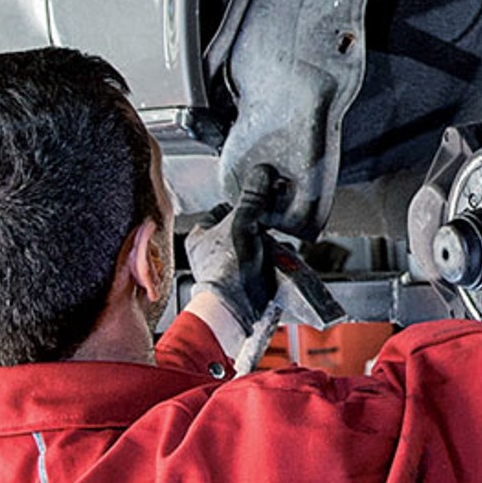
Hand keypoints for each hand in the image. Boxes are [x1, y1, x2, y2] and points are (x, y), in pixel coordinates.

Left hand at [185, 164, 282, 330]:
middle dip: (259, 226)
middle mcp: (211, 253)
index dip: (239, 204)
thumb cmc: (227, 269)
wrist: (239, 308)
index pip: (221, 210)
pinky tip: (281, 258)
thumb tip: (260, 173)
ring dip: (269, 243)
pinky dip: (274, 259)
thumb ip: (252, 199)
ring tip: (276, 243)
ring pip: (254, 246)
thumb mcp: (241, 224)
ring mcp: (229, 268)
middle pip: (241, 227)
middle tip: (268, 223)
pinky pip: (263, 263)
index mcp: (200, 237)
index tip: (255, 200)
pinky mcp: (246, 282)